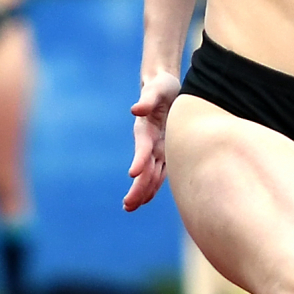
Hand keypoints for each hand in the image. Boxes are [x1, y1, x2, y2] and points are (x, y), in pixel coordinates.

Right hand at [123, 72, 181, 210]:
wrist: (165, 87)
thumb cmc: (161, 88)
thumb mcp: (157, 89)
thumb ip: (147, 99)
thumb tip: (135, 109)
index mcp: (146, 129)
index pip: (143, 147)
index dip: (139, 160)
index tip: (133, 173)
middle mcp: (149, 141)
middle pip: (144, 167)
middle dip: (137, 186)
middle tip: (128, 204)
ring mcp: (156, 148)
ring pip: (150, 174)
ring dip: (141, 190)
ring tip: (131, 206)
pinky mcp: (165, 151)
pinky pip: (159, 171)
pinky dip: (153, 185)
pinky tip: (146, 198)